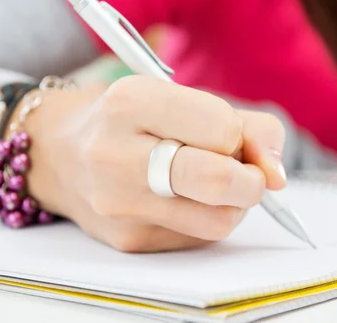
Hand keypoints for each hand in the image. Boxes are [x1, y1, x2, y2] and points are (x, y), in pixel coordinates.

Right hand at [21, 76, 286, 251]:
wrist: (58, 151)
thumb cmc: (132, 119)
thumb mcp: (182, 98)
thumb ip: (247, 126)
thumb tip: (278, 176)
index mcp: (131, 102)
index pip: (223, 129)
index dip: (240, 137)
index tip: (232, 137)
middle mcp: (115, 154)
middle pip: (220, 182)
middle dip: (253, 180)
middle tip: (250, 175)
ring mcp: (117, 203)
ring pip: (218, 221)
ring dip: (234, 203)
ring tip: (214, 184)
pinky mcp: (126, 238)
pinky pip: (198, 238)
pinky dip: (207, 217)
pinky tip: (185, 199)